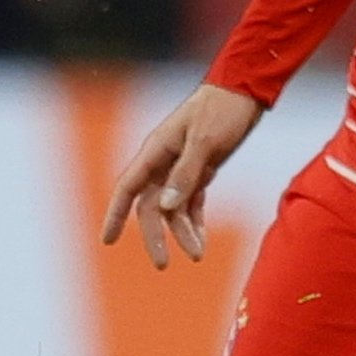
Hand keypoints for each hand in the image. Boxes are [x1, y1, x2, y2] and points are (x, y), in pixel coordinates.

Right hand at [99, 83, 263, 268]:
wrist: (247, 91)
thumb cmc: (222, 109)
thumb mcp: (205, 140)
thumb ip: (185, 173)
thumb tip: (165, 207)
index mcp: (156, 150)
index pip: (127, 187)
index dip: (114, 214)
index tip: (107, 240)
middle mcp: (163, 162)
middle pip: (150, 207)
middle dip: (155, 236)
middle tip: (162, 265)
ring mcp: (181, 168)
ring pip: (173, 209)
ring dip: (182, 232)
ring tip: (197, 254)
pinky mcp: (200, 171)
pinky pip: (191, 203)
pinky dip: (195, 221)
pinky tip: (200, 240)